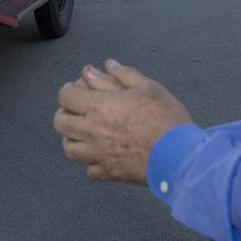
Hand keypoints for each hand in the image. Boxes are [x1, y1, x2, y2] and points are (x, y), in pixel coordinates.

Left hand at [53, 59, 193, 184]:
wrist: (180, 155)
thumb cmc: (166, 119)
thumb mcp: (148, 87)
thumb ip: (122, 75)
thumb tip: (105, 66)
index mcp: (100, 106)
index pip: (65, 96)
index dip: (70, 89)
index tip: (78, 88)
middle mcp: (93, 131)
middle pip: (60, 122)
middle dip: (66, 113)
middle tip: (78, 110)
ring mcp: (99, 154)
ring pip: (69, 148)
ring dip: (73, 138)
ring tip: (86, 133)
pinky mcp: (110, 173)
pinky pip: (89, 170)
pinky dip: (92, 162)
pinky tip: (103, 155)